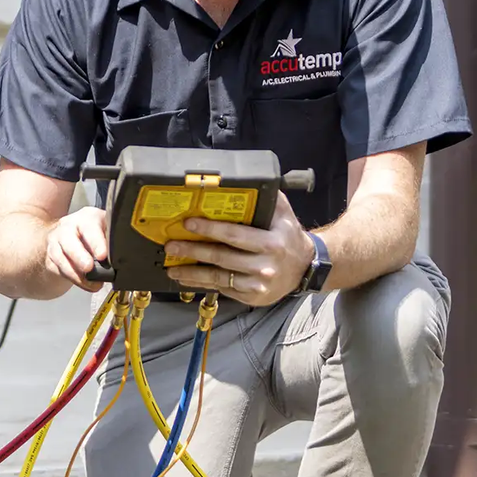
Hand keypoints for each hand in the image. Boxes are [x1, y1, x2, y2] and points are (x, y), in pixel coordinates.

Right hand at [45, 205, 108, 292]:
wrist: (68, 236)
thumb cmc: (93, 234)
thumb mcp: (105, 230)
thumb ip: (112, 241)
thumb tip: (121, 256)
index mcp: (87, 217)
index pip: (90, 227)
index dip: (96, 242)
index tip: (102, 255)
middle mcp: (68, 226)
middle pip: (69, 240)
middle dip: (79, 256)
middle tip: (89, 268)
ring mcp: (56, 241)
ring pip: (60, 257)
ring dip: (75, 272)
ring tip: (90, 283)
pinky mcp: (50, 257)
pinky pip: (58, 269)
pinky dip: (72, 278)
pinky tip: (84, 284)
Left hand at [164, 191, 313, 306]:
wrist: (305, 268)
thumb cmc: (288, 236)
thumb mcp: (283, 214)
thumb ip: (267, 197)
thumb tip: (245, 179)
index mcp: (270, 242)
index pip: (234, 235)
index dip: (209, 230)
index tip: (188, 224)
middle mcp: (264, 265)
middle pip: (221, 258)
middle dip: (192, 251)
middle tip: (171, 246)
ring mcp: (257, 285)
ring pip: (218, 278)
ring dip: (192, 273)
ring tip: (171, 268)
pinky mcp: (252, 298)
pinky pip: (223, 289)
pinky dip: (203, 284)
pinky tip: (188, 278)